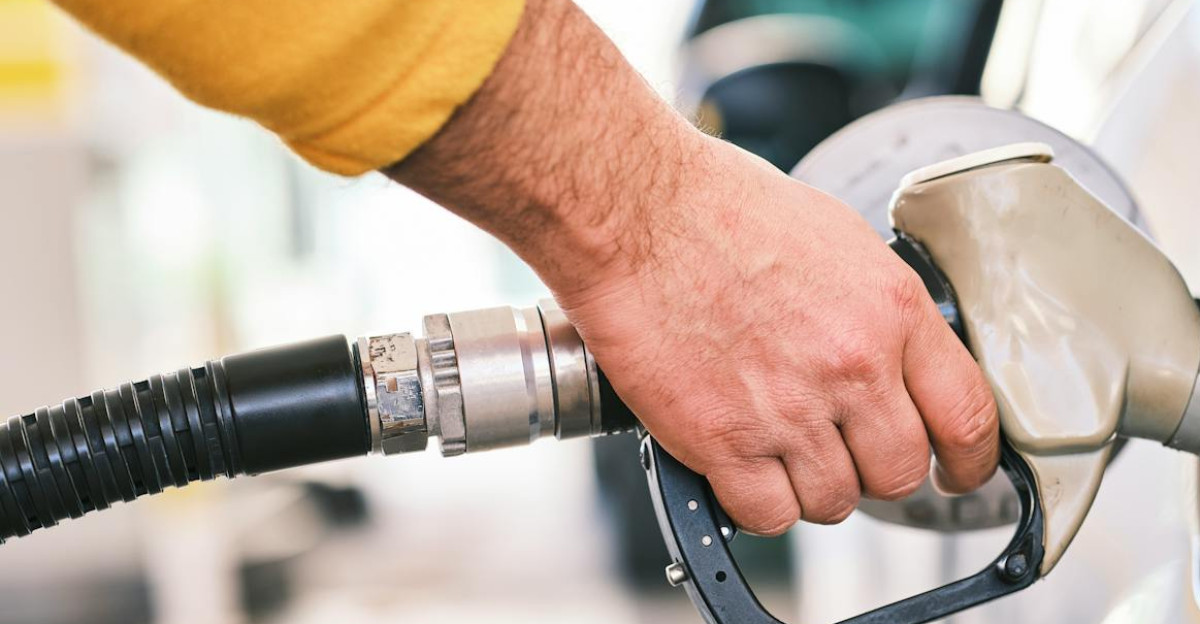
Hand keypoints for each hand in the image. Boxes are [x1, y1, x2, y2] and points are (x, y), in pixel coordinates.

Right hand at [557, 135, 999, 533]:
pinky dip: (756, 503)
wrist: (636, 214)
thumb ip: (877, 309)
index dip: (969, 462)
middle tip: (841, 450)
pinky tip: (740, 466)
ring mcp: (788, 410)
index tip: (956, 473)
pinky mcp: (723, 440)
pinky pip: (767, 516)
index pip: (968, 416)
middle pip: (899, 474)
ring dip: (810, 486)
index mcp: (891, 311)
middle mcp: (852, 367)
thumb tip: (893, 357)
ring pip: (834, 503)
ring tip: (776, 446)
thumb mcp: (835, 238)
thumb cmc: (718, 209)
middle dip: (874, 470)